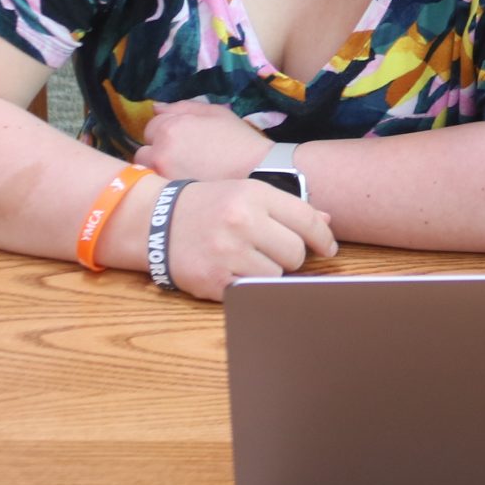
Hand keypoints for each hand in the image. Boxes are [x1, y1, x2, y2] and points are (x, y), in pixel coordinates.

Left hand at [139, 99, 275, 181]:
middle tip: (179, 158)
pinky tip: (182, 187)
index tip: (181, 140)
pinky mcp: (171, 198)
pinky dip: (166, 188)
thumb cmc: (238, 140)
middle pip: (143, 152)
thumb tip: (156, 107)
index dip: (165, 132)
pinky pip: (158, 191)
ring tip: (180, 174)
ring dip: (159, 171)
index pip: (151, 128)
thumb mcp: (215, 113)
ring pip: (148, 173)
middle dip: (157, 153)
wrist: (258, 173)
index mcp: (170, 129)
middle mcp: (160, 153)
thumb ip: (183, 107)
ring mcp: (163, 178)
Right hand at [165, 178, 337, 300]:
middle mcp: (242, 221)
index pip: (306, 219)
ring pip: (277, 275)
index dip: (324, 238)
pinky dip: (251, 286)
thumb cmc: (208, 205)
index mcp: (253, 194)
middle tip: (276, 252)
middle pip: (295, 252)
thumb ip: (286, 206)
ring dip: (270, 272)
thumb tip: (327, 222)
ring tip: (251, 260)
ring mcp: (228, 252)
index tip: (328, 249)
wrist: (156, 221)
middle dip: (292, 256)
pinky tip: (237, 272)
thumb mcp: (245, 192)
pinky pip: (253, 291)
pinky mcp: (215, 280)